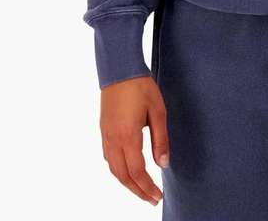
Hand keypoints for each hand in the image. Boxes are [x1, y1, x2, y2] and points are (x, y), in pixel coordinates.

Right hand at [100, 75, 168, 204]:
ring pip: (113, 169)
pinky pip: (109, 158)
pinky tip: (127, 170)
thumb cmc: (140, 86)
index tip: (158, 197)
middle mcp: (113, 140)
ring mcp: (105, 135)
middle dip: (137, 191)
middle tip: (151, 199)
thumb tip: (163, 164)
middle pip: (123, 176)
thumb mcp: (158, 111)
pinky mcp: (103, 130)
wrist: (118, 68)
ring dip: (127, 183)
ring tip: (141, 189)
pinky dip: (118, 170)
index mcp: (128, 136)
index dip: (147, 188)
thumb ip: (161, 139)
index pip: (137, 172)